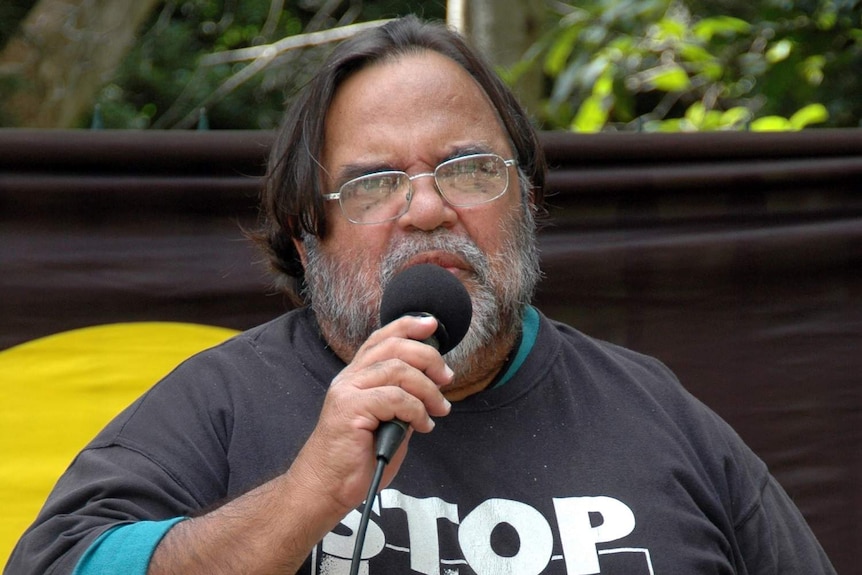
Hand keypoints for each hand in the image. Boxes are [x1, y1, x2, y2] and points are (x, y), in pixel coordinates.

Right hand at [287, 314, 453, 517]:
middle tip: (446, 378)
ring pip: (397, 370)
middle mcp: (349, 378)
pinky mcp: (350, 410)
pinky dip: (416, 410)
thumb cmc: (356, 460)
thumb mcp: (388, 424)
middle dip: (428, 357)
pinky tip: (422, 426)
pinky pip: (394, 398)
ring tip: (439, 409)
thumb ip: (404, 403)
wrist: (326, 488)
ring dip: (427, 389)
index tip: (433, 325)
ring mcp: (347, 392)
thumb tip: (432, 390)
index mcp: (356, 377)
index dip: (407, 325)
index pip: (381, 339)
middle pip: (393, 347)